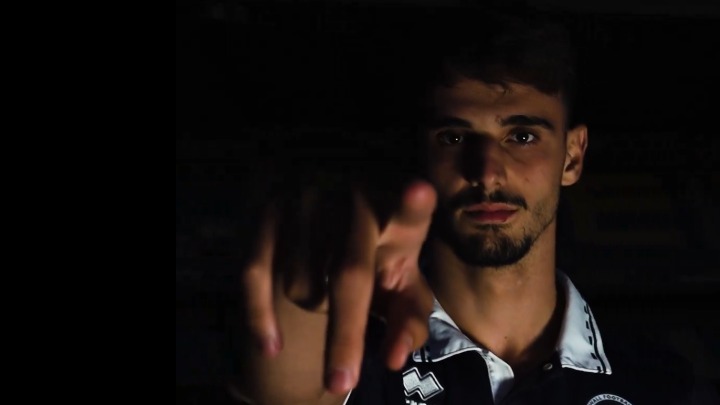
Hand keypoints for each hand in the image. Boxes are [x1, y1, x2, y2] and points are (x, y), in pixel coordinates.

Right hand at [241, 179, 435, 394]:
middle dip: (346, 334)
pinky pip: (255, 273)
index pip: (409, 214)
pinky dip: (261, 316)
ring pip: (301, 282)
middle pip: (350, 274)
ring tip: (321, 299)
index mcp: (398, 219)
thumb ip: (408, 321)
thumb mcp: (400, 291)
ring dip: (311, 308)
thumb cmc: (378, 264)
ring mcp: (307, 199)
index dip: (413, 204)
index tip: (419, 191)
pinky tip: (272, 347)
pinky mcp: (268, 208)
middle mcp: (353, 199)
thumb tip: (394, 358)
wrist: (328, 232)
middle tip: (342, 383)